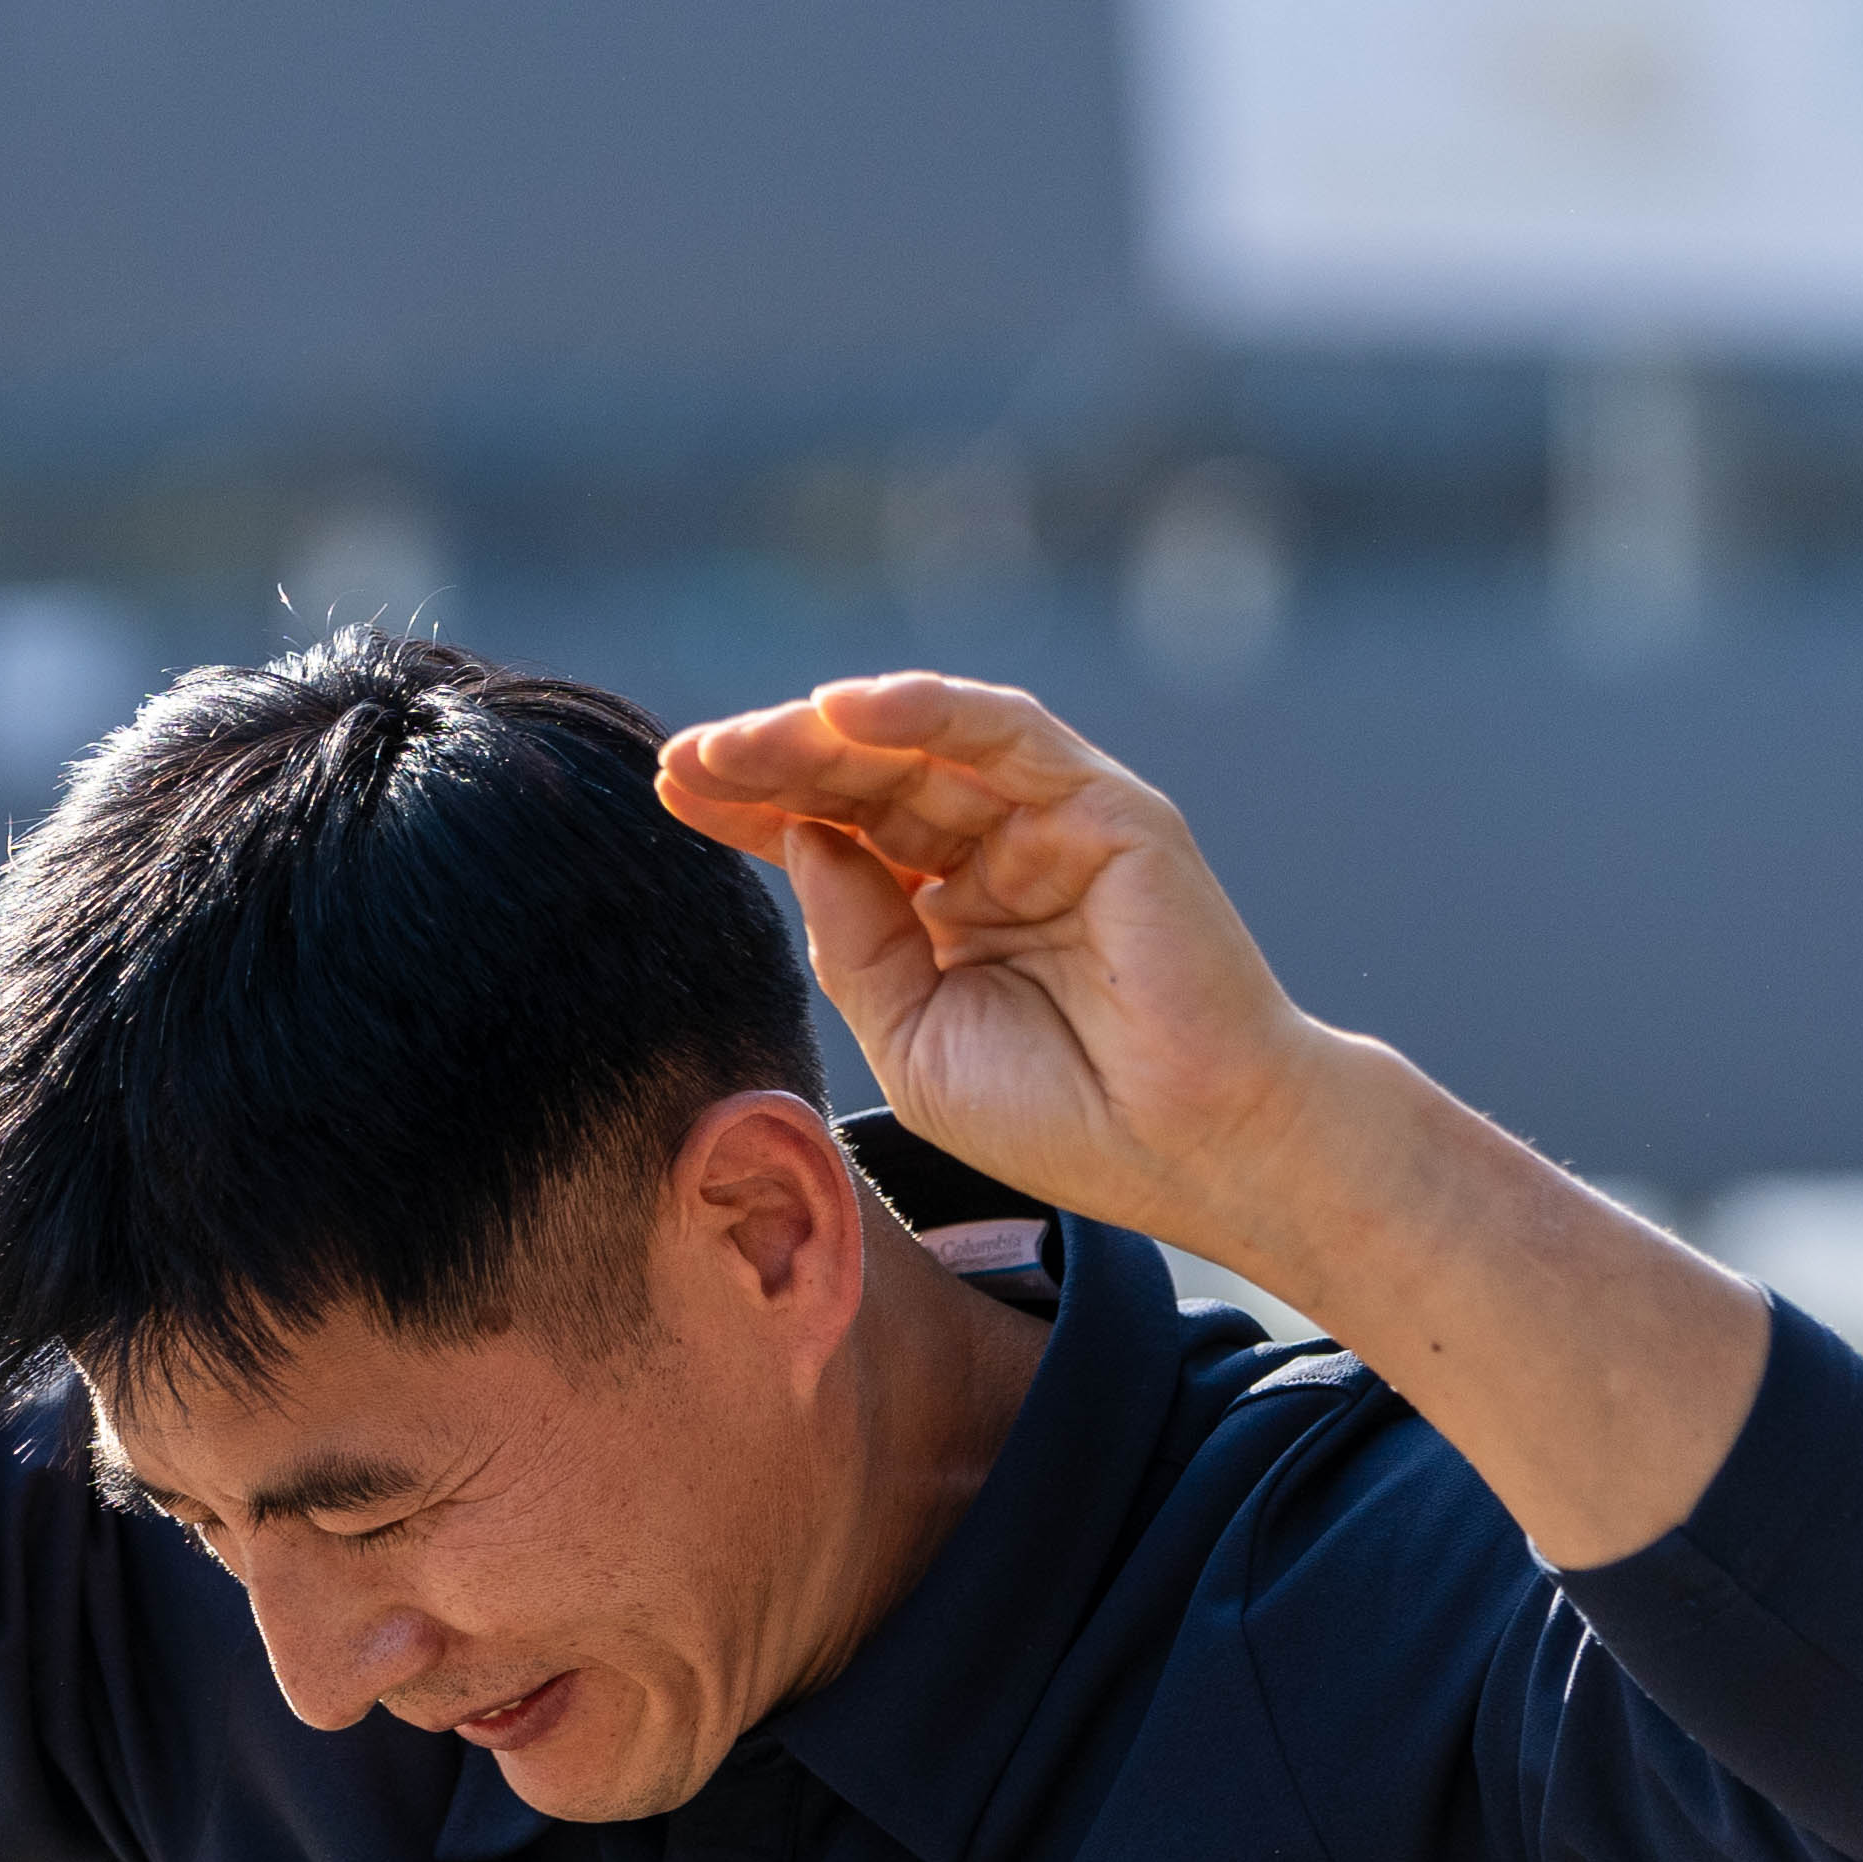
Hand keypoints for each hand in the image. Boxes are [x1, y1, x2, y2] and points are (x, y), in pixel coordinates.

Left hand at [666, 669, 1767, 1561]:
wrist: (1192, 1152)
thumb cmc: (1063, 1117)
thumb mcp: (915, 1041)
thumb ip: (856, 941)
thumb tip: (802, 837)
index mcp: (946, 912)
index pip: (836, 836)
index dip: (754, 809)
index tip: (671, 793)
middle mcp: (995, 855)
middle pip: (865, 783)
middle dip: (769, 765)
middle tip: (683, 759)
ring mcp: (1053, 825)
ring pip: (923, 749)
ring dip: (823, 736)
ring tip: (738, 739)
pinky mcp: (1108, 808)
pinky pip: (1006, 733)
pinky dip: (928, 710)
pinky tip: (843, 709)